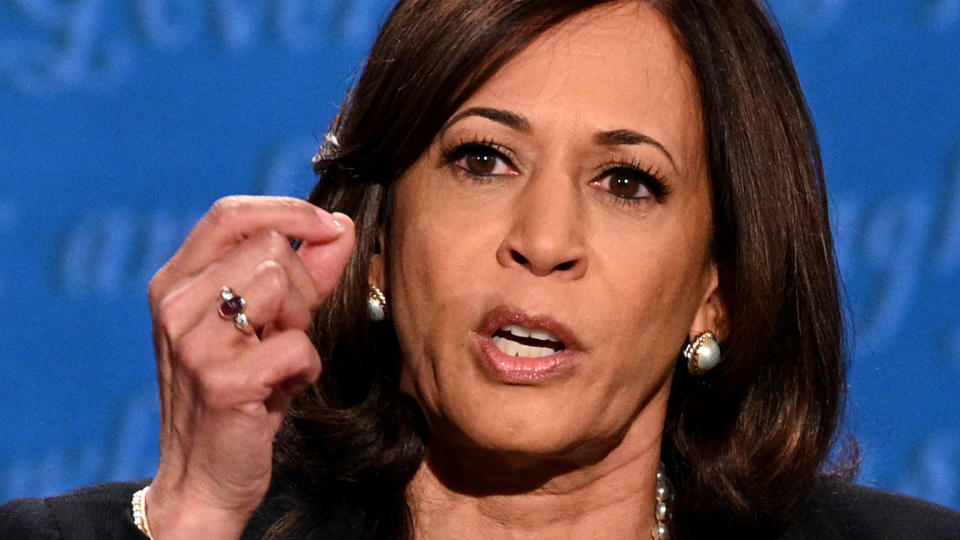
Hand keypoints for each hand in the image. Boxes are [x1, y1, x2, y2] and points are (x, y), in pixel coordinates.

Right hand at [142, 196, 354, 537]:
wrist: (205, 477)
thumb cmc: (242, 392)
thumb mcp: (268, 324)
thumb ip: (304, 274)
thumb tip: (341, 226)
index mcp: (176, 283)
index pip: (230, 213)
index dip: (288, 211)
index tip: (330, 227)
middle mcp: (175, 305)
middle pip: (270, 248)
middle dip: (303, 287)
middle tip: (288, 332)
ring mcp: (193, 342)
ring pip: (282, 285)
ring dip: (302, 326)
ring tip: (282, 359)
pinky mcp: (221, 381)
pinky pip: (296, 345)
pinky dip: (305, 368)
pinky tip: (283, 388)